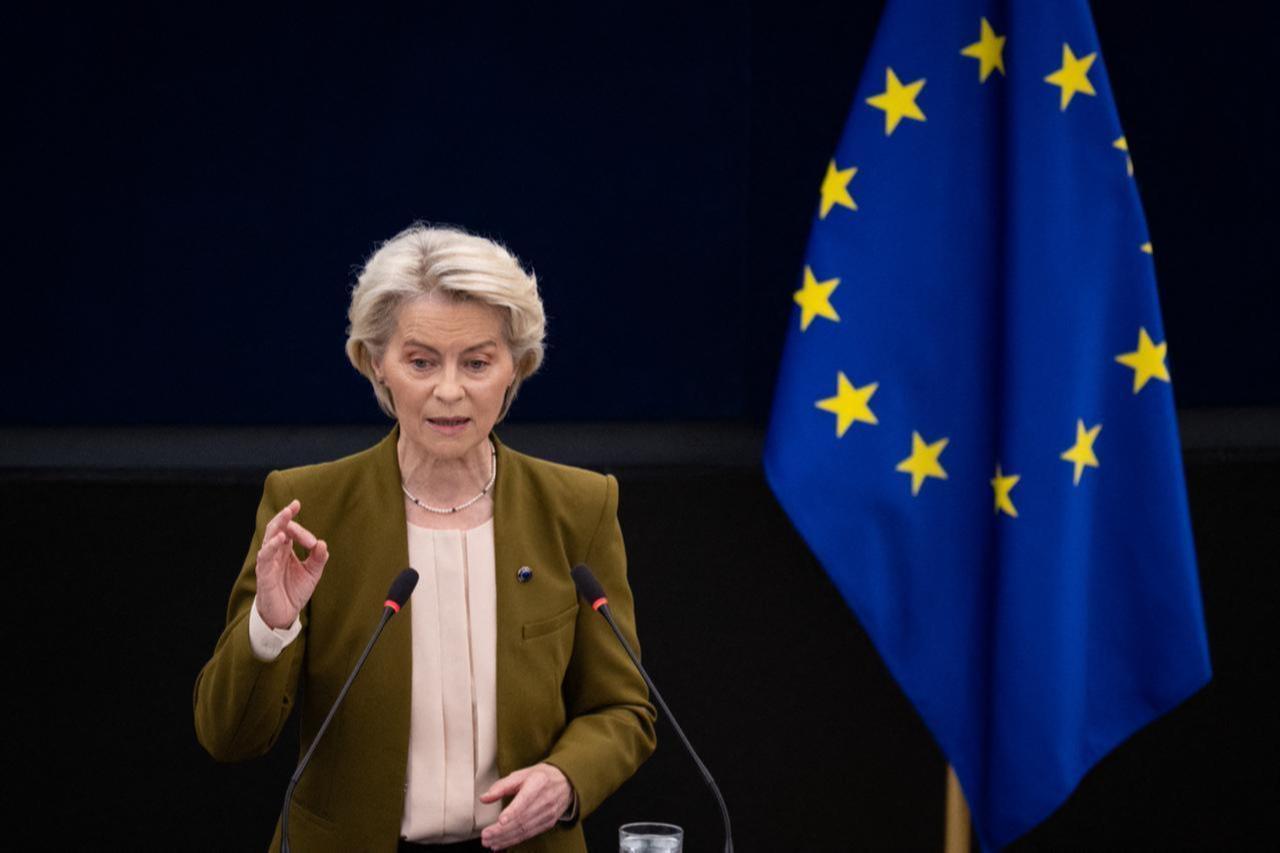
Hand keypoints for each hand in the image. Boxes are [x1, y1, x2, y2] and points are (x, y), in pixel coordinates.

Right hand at [254, 499, 328, 628]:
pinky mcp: (264, 574)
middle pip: (276, 528)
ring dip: (278, 525)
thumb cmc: (294, 591)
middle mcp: (275, 553)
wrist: (284, 615)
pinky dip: (271, 546)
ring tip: (286, 515)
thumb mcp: (312, 573)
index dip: (301, 531)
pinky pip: (265, 557)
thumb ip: (318, 558)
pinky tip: (279, 538)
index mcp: (286, 550)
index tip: (313, 542)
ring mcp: (268, 562)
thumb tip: (322, 543)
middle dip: (284, 516)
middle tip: (294, 505)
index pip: (290, 531)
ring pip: (269, 538)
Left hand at [478, 763, 571, 849]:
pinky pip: (529, 835)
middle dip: (502, 830)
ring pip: (524, 830)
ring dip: (505, 838)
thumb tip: (484, 798)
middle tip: (486, 835)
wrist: (565, 782)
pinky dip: (513, 841)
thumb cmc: (541, 777)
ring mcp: (548, 814)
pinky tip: (501, 844)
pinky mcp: (548, 823)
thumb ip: (501, 786)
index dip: (513, 811)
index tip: (501, 820)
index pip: (525, 799)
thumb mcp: (521, 774)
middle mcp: (545, 800)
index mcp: (538, 783)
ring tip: (489, 842)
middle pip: (522, 819)